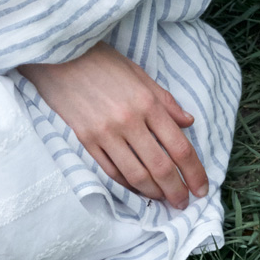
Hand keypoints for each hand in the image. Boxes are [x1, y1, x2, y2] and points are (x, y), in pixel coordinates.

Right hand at [19, 42, 207, 209]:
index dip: (195, 172)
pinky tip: (138, 189)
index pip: (180, 147)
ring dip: (154, 193)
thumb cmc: (101, 61)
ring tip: (164, 200)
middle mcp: (128, 121)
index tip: (201, 188)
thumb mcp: (139, 74)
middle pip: (160, 167)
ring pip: (136, 175)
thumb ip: (165, 100)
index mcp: (147, 102)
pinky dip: (128, 185)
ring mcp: (105, 133)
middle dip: (177, 191)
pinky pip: (111, 171)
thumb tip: (188, 123)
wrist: (58, 55)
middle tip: (184, 203)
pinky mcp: (85, 140)